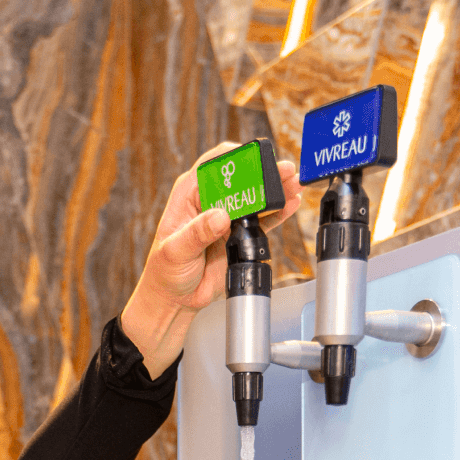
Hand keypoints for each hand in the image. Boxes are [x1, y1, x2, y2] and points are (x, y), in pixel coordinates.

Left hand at [121, 145, 302, 378]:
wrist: (176, 299)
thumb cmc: (166, 272)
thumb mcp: (175, 251)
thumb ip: (197, 233)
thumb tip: (219, 216)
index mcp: (189, 193)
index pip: (215, 164)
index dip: (235, 159)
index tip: (252, 165)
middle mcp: (211, 200)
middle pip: (242, 176)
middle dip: (263, 171)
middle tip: (281, 171)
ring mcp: (228, 216)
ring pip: (256, 195)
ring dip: (276, 187)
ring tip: (292, 182)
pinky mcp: (241, 234)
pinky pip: (264, 218)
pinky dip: (279, 211)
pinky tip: (291, 202)